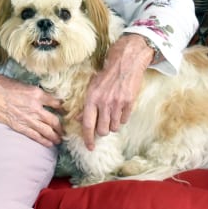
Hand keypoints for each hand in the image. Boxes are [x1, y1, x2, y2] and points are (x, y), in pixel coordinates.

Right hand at [0, 65, 63, 146]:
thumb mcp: (20, 83)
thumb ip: (31, 92)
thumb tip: (36, 97)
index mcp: (36, 93)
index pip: (56, 102)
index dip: (62, 108)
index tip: (65, 111)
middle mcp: (35, 107)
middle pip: (54, 120)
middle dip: (61, 127)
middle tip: (64, 130)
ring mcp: (27, 118)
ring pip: (47, 130)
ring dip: (55, 136)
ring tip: (59, 140)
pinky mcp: (18, 126)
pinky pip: (35, 136)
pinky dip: (44, 141)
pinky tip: (49, 144)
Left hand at [79, 34, 153, 149]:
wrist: (126, 62)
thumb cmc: (107, 74)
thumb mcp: (92, 86)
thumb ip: (86, 104)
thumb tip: (78, 119)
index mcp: (91, 98)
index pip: (87, 124)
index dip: (88, 138)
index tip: (89, 147)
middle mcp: (103, 102)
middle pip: (102, 130)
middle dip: (102, 131)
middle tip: (103, 124)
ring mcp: (117, 104)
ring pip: (114, 127)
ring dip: (112, 125)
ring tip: (112, 114)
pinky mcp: (129, 103)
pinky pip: (124, 120)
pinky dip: (122, 118)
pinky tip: (120, 109)